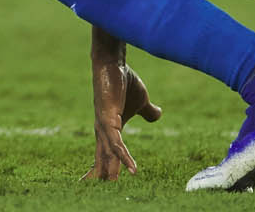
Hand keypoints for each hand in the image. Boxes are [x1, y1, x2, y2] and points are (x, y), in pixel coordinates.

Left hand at [84, 60, 161, 180]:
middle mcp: (103, 129)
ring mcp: (104, 125)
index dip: (104, 168)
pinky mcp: (108, 119)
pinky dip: (124, 157)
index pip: (105, 153)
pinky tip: (132, 168)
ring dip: (112, 171)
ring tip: (114, 186)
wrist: (114, 62)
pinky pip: (117, 144)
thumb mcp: (141, 100)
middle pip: (102, 158)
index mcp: (109, 128)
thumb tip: (158, 115)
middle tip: (96, 191)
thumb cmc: (124, 80)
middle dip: (101, 174)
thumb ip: (148, 111)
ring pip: (108, 154)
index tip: (99, 182)